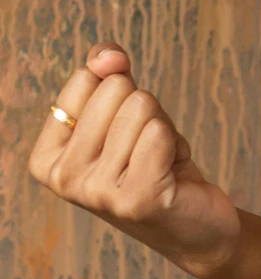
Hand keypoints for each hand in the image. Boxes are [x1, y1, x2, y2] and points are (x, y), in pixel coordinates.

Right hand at [28, 43, 241, 278]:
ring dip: (163, 129)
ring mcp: (97, 192)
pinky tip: (172, 175)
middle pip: (117, 89)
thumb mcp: (123, 111)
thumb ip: (106, 72)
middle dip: (146, 111)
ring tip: (160, 162)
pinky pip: (160, 133)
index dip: (121, 95)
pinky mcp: (137, 199)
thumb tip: (108, 55)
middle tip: (149, 150)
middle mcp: (64, 178)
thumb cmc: (153, 161)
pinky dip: (176, 145)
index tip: (125, 135)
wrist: (195, 223)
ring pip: (141, 106)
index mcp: (47, 157)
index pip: (86, 78)